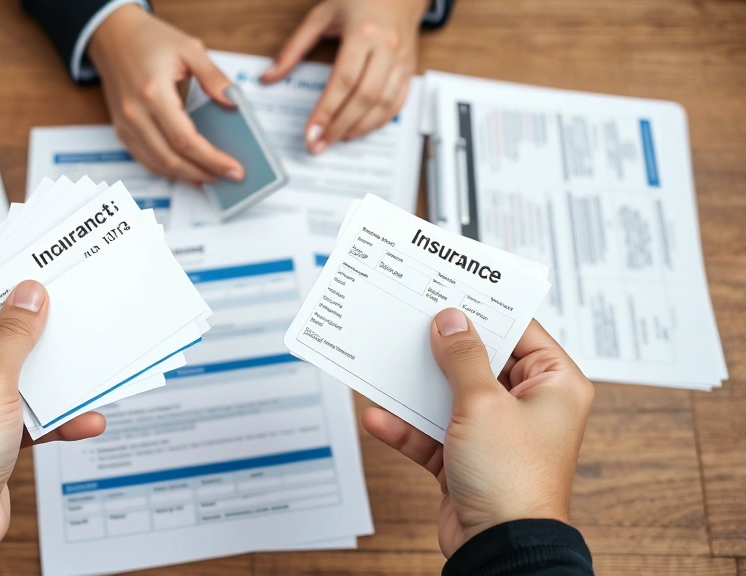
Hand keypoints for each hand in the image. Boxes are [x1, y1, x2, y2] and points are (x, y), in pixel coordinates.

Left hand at [0, 281, 105, 557]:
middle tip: (71, 320)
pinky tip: (83, 419)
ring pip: (14, 381)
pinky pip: (22, 416)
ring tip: (85, 372)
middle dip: (37, 342)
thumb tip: (28, 294)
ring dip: (50, 385)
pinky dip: (51, 419)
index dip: (8, 296)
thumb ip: (15, 335)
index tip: (42, 281)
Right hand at [87, 5, 243, 184]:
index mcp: (153, 92)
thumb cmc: (148, 39)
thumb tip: (233, 101)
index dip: (211, 159)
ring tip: (212, 177)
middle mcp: (135, 113)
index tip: (233, 169)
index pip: (185, 139)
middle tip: (228, 177)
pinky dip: (167, 170)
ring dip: (186, 176)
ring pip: (157, 164)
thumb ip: (213, 76)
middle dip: (203, 173)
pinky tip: (188, 171)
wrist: (113, 35)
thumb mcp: (189, 48)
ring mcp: (126, 125)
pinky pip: (145, 159)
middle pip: (171, 159)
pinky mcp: (122, 130)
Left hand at [262, 0, 426, 152]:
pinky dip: (380, 121)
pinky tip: (361, 129)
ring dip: (360, 128)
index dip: (326, 112)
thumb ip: (293, 48)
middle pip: (364, 98)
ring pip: (384, 104)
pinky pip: (398, 101)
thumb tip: (269, 77)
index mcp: (363, 33)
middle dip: (340, 127)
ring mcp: (402, 60)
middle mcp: (387, 48)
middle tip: (320, 145)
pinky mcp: (410, 68)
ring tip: (337, 140)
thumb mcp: (320, 16)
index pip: (343, 81)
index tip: (310, 133)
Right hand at [362, 308, 594, 557]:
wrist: (500, 549)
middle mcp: (529, 405)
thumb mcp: (482, 402)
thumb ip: (461, 357)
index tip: (450, 289)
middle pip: (479, 361)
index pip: (519, 330)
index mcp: (554, 385)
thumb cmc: (512, 480)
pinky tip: (378, 415)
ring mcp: (496, 433)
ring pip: (450, 395)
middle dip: (440, 347)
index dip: (483, 309)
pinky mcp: (467, 459)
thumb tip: (450, 320)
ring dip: (416, 386)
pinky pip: (432, 431)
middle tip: (411, 319)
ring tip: (384, 362)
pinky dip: (406, 425)